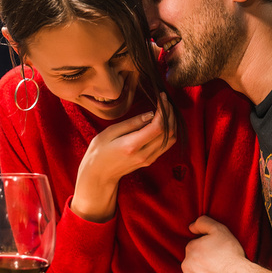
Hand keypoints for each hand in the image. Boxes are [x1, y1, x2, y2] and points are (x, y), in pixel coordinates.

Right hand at [71, 93, 176, 220]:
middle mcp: (144, 154)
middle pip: (169, 132)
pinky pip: (167, 145)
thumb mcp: (110, 132)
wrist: (99, 174)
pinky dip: (169, 131)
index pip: (158, 127)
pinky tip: (163, 121)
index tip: (162, 97)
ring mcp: (148, 159)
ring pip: (171, 140)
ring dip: (172, 123)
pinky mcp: (150, 160)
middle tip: (166, 100)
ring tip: (166, 109)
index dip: (164, 110)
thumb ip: (132, 123)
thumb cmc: (100, 151)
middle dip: (170, 113)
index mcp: (132, 145)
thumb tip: (151, 114)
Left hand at [182, 216, 246, 272]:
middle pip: (194, 260)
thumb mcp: (219, 230)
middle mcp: (186, 265)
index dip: (208, 248)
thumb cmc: (230, 255)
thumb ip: (203, 222)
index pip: (196, 245)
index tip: (218, 252)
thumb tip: (191, 227)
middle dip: (203, 261)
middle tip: (219, 263)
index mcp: (191, 248)